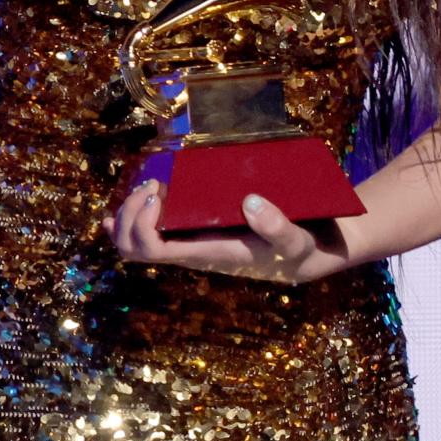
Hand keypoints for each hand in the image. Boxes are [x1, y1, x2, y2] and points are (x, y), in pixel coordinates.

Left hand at [100, 179, 342, 286]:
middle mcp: (192, 252)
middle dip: (129, 215)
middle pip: (134, 247)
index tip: (158, 194)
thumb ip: (277, 226)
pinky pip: (152, 233)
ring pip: (136, 242)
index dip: (142, 223)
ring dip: (131, 213)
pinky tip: (132, 203)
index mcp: (207, 254)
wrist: (311, 255)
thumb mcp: (297, 240)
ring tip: (152, 186)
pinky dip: (135, 218)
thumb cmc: (300, 248)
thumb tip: (249, 203)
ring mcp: (191, 244)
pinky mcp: (197, 234)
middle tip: (153, 185)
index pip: (153, 250)